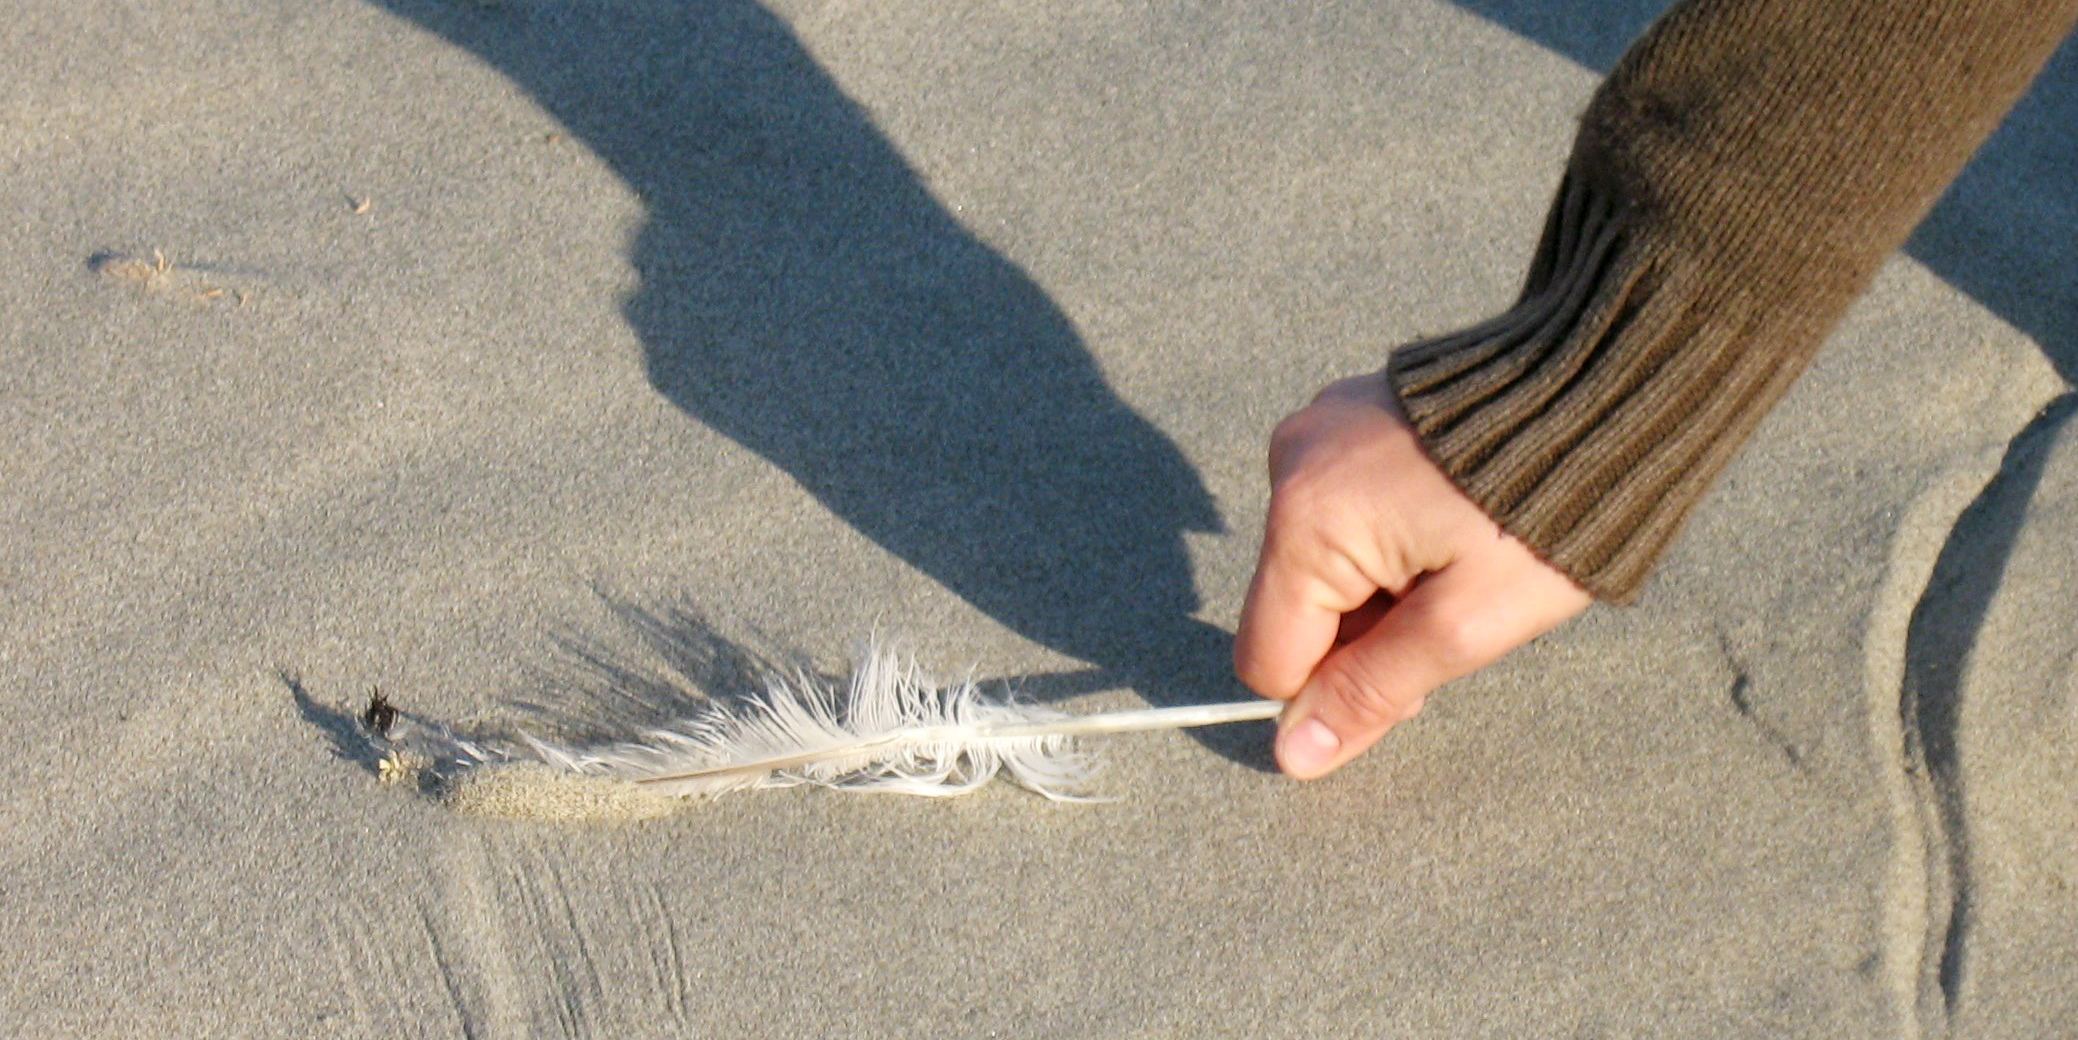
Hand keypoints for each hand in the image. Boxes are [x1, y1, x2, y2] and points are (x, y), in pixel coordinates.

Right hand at [1234, 372, 1591, 778]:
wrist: (1602, 388)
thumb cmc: (1544, 515)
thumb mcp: (1465, 624)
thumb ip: (1370, 692)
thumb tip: (1293, 757)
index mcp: (1306, 520)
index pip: (1270, 659)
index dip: (1338, 687)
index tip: (1420, 661)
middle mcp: (1290, 464)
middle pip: (1296, 608)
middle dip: (1368, 629)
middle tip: (1458, 605)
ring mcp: (1318, 430)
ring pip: (1322, 562)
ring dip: (1383, 583)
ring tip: (1462, 551)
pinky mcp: (1348, 415)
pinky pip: (1342, 510)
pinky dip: (1388, 534)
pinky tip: (1449, 514)